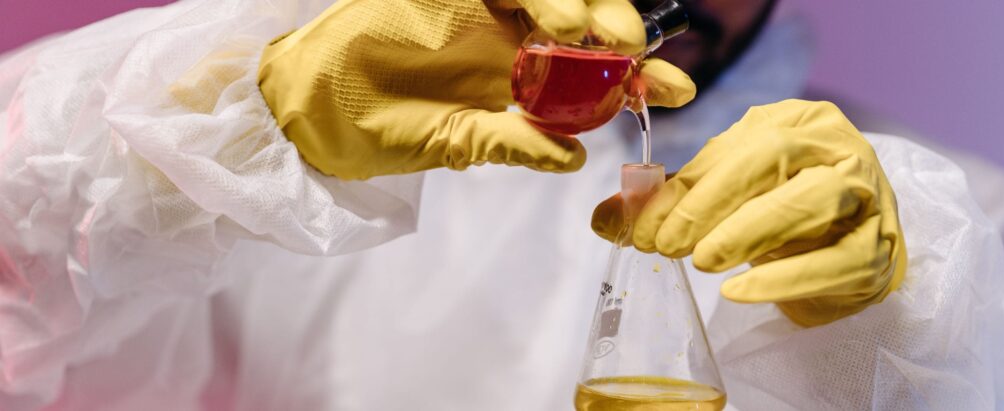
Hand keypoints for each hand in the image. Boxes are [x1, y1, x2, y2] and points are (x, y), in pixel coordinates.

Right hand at [257, 0, 695, 179]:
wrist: (312, 106)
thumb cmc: (384, 129)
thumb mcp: (457, 142)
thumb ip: (513, 143)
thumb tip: (576, 157)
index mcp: (520, 75)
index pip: (592, 71)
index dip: (637, 75)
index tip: (676, 88)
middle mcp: (511, 34)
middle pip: (582, 18)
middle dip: (616, 30)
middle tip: (628, 49)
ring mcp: (482, 6)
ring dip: (576, 3)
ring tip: (582, 30)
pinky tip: (549, 12)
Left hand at [592, 100, 906, 325]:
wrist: (851, 246)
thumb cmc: (780, 211)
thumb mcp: (725, 193)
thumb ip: (671, 202)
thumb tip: (606, 219)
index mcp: (796, 122)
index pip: (736, 146)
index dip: (684, 187)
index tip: (641, 225)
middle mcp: (838, 148)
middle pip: (775, 158)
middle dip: (711, 203)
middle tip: (668, 244)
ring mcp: (868, 197)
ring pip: (815, 201)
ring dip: (748, 232)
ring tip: (702, 261)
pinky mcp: (877, 251)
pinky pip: (836, 262)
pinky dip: (784, 279)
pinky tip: (737, 292)